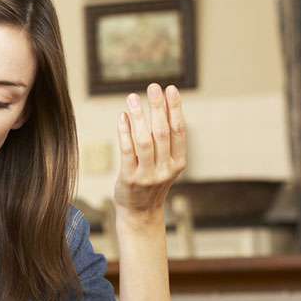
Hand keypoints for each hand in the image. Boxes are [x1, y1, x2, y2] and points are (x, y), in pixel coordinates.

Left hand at [113, 83, 185, 220]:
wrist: (140, 213)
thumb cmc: (151, 182)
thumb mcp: (165, 165)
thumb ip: (166, 142)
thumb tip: (162, 107)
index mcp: (178, 163)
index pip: (178, 131)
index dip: (175, 109)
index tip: (170, 89)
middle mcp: (165, 169)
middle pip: (162, 132)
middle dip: (158, 108)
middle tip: (153, 87)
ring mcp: (147, 175)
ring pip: (144, 140)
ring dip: (138, 116)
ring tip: (132, 98)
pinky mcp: (130, 178)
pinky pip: (127, 151)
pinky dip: (124, 132)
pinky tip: (122, 117)